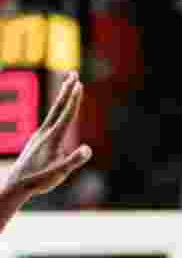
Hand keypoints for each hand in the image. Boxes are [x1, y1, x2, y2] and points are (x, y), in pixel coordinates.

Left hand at [0, 72, 90, 206]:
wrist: (17, 184)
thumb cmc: (40, 180)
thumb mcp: (59, 173)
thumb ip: (74, 160)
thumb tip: (88, 149)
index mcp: (53, 138)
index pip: (66, 114)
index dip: (74, 99)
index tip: (79, 84)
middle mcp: (45, 132)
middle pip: (58, 107)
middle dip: (67, 89)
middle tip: (73, 73)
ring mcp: (40, 135)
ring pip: (54, 112)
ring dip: (62, 98)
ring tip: (68, 86)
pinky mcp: (38, 140)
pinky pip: (51, 120)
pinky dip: (58, 111)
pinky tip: (60, 113)